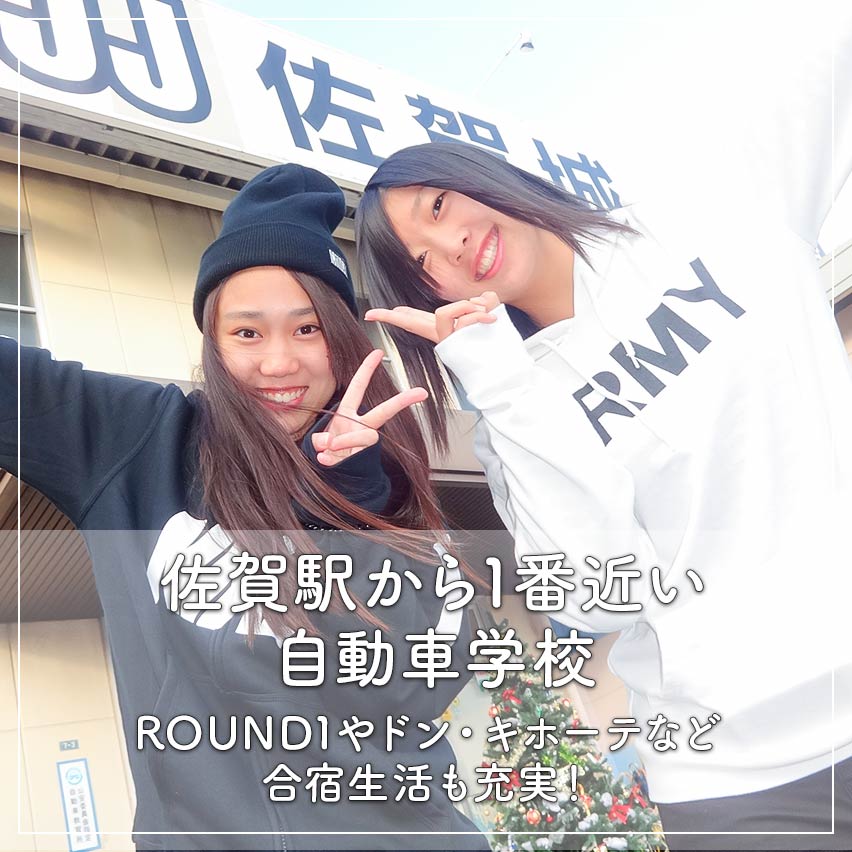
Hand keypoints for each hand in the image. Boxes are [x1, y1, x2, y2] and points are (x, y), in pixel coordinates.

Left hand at [311, 349, 427, 466]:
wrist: (337, 474)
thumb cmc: (329, 450)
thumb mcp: (319, 440)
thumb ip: (322, 440)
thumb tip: (330, 444)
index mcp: (349, 414)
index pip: (358, 388)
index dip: (367, 369)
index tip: (378, 352)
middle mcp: (360, 426)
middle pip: (383, 412)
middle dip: (401, 401)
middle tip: (420, 392)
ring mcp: (363, 443)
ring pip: (363, 437)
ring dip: (343, 442)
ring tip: (329, 449)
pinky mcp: (363, 459)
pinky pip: (346, 457)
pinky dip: (330, 460)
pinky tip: (327, 461)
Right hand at [364, 291, 500, 342]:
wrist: (504, 368)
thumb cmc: (495, 342)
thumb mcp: (490, 314)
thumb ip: (485, 301)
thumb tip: (484, 296)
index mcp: (442, 328)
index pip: (414, 319)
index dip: (394, 316)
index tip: (371, 315)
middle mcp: (440, 335)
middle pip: (410, 322)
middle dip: (391, 317)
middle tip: (371, 315)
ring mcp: (446, 339)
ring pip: (443, 311)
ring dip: (467, 308)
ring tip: (486, 315)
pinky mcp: (456, 342)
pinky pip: (462, 318)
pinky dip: (480, 314)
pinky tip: (490, 319)